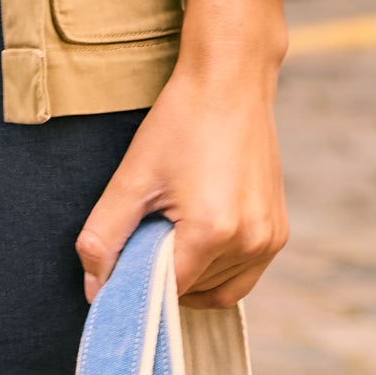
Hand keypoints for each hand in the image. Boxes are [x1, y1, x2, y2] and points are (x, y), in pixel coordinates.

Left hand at [76, 0, 287, 310]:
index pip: (167, 292)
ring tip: (173, 231)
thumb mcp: (133, 177)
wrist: (230, 82)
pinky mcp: (279, 230)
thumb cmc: (181, 123)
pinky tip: (198, 234)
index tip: (124, 266)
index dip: (140, 284)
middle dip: (166, 277)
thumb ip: (105, 236)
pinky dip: (218, 268)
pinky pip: (245, 272)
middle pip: (195, 292)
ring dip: (194, 277)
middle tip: (147, 237)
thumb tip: (96, 288)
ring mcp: (270, 238)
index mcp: (213, 232)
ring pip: (223, 289)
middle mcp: (250, 242)